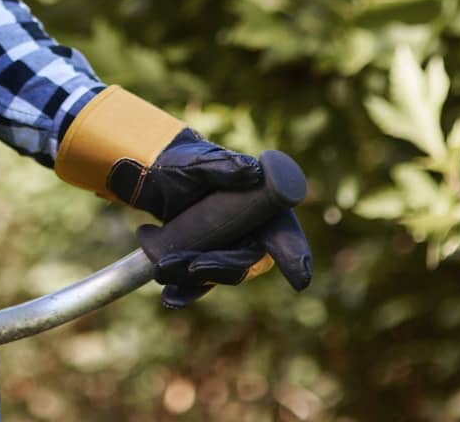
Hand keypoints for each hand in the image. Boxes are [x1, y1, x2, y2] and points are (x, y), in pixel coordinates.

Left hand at [110, 130, 313, 308]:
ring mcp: (232, 250)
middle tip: (192, 266)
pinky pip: (202, 282)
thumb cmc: (188, 164)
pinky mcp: (209, 261)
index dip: (294, 256)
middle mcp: (254, 232)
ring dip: (194, 278)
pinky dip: (187, 291)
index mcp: (264, 204)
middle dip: (221, 267)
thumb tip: (254, 172)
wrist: (159, 177)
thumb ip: (225, 165)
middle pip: (248, 261)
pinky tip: (171, 298)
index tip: (300, 279)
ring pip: (221, 273)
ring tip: (162, 267)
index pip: (285, 233)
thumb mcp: (200, 162)